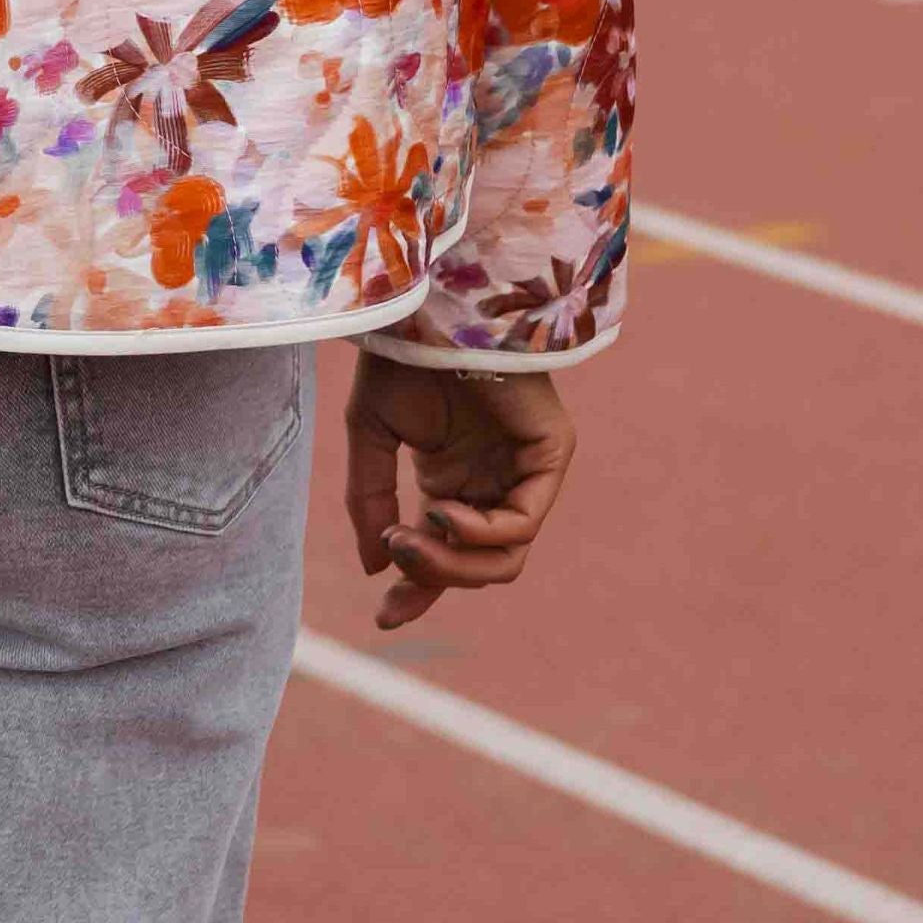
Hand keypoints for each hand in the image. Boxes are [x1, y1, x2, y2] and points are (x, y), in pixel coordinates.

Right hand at [342, 357, 578, 630]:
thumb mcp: (371, 438)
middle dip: (435, 576)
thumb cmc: (402, 358)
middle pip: (478, 569)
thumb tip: (377, 566)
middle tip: (397, 553)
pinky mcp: (551, 455)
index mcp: (454, 480)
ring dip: (454, 562)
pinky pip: (524, 523)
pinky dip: (483, 532)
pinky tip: (446, 511)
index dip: (419, 591)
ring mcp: (524, 471)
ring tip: (415, 536)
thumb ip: (372, 503)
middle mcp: (493, 483)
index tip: (385, 616)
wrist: (430, 306)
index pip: (446, 557)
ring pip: (505, 560)